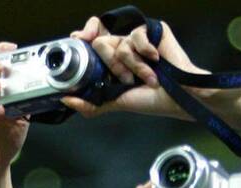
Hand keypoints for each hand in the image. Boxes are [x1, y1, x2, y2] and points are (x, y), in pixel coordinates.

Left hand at [61, 16, 208, 120]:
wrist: (174, 97)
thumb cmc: (149, 100)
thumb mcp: (114, 102)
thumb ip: (90, 102)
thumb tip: (65, 99)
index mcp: (111, 61)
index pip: (92, 40)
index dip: (84, 36)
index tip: (79, 39)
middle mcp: (122, 47)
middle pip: (101, 42)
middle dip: (113, 66)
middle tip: (127, 80)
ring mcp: (137, 39)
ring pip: (120, 43)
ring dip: (133, 66)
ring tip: (147, 78)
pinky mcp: (153, 31)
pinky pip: (137, 34)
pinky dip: (144, 51)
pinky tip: (155, 60)